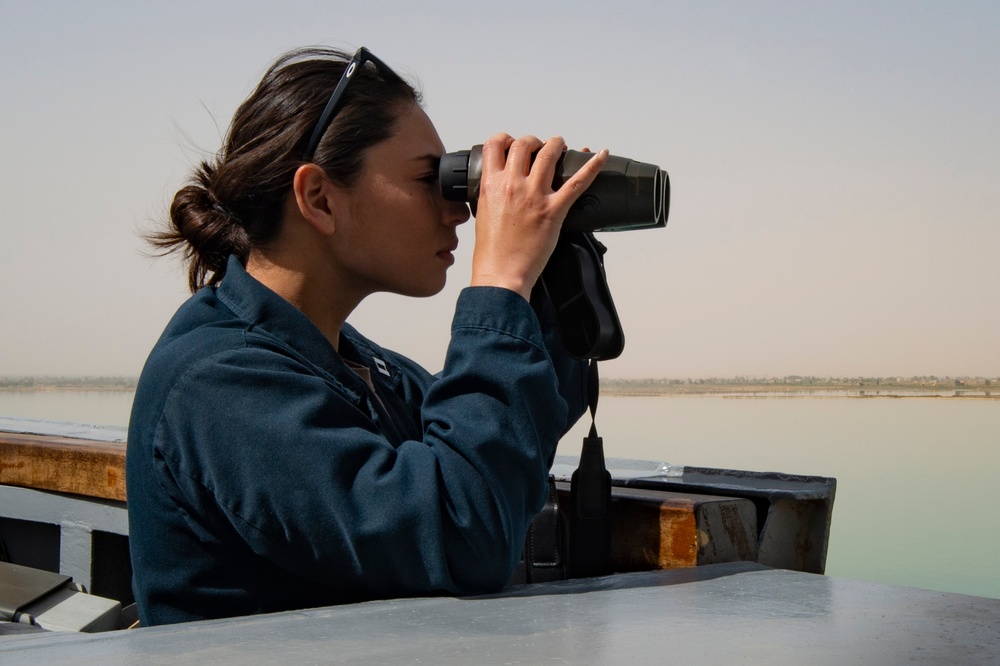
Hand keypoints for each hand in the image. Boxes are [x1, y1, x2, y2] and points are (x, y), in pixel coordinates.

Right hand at [470, 134, 608, 299]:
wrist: (501, 273)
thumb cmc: (492, 251)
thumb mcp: (484, 214)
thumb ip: (492, 195)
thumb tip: (500, 187)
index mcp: (491, 185)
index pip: (494, 146)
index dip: (505, 139)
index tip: (512, 143)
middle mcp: (512, 185)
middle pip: (524, 145)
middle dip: (534, 141)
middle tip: (539, 147)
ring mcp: (535, 195)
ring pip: (549, 154)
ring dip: (556, 144)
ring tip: (561, 145)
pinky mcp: (554, 210)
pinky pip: (577, 182)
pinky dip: (592, 166)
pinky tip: (600, 155)